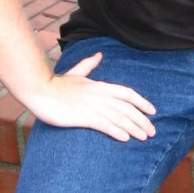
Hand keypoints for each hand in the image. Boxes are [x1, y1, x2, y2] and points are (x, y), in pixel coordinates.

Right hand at [27, 51, 156, 141]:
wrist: (40, 90)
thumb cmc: (56, 84)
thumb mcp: (76, 73)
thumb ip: (89, 65)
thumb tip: (99, 54)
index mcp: (100, 85)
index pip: (128, 93)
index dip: (142, 102)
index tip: (153, 111)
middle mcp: (100, 95)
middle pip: (128, 108)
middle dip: (142, 120)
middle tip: (153, 131)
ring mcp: (93, 106)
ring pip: (119, 118)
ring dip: (134, 128)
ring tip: (144, 137)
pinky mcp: (83, 117)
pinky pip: (105, 125)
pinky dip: (117, 131)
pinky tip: (125, 138)